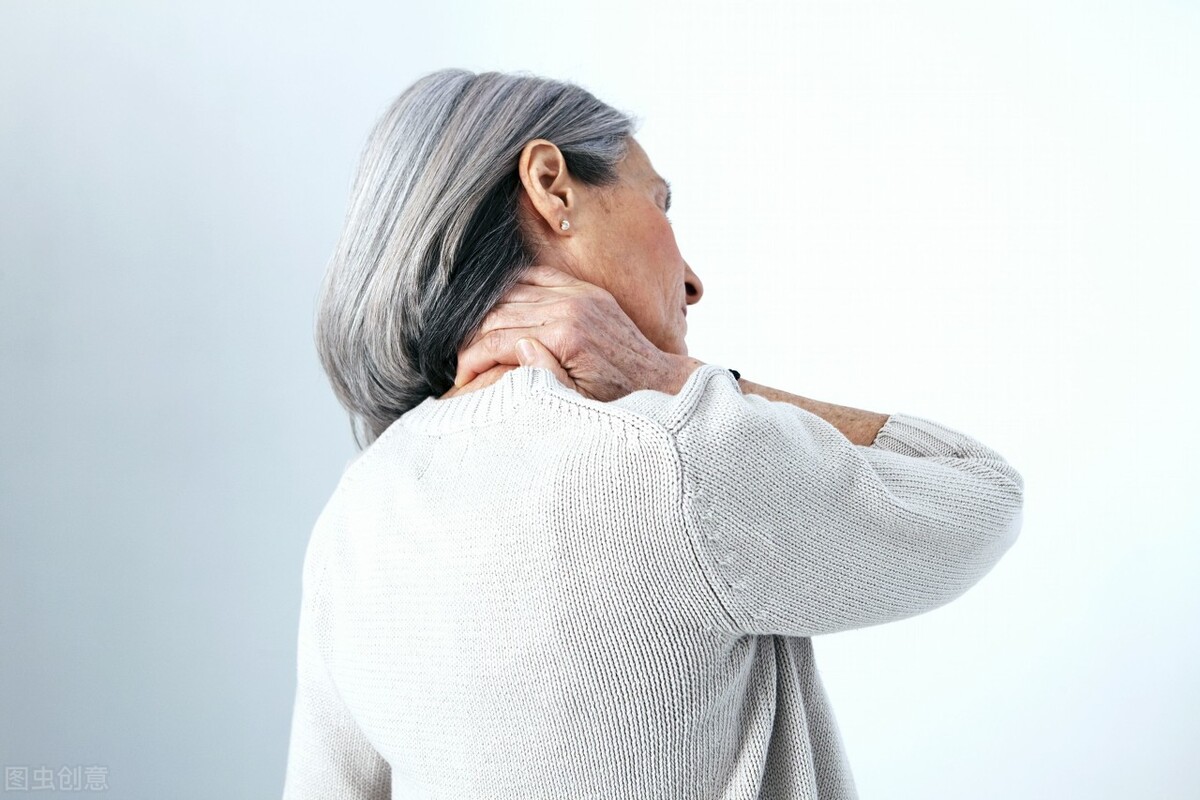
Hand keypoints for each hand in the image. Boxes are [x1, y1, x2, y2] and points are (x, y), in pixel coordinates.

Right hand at [451, 265, 701, 401]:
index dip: (471, 359)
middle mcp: (570, 307)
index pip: (499, 340)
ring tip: (474, 340)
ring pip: (512, 292)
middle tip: (461, 362)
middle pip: (499, 313)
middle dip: (473, 338)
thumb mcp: (580, 402)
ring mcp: (579, 294)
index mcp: (565, 336)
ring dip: (487, 314)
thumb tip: (518, 347)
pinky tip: (497, 305)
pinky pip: (537, 276)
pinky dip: (512, 286)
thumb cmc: (617, 400)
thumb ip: (545, 376)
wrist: (657, 380)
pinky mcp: (585, 290)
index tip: (460, 378)